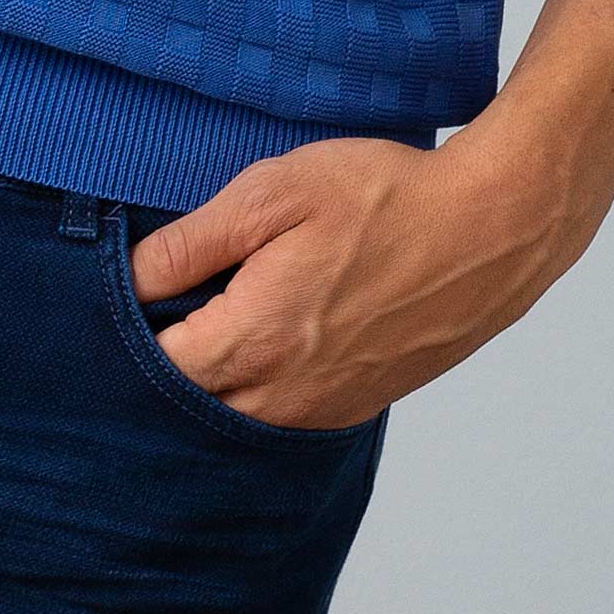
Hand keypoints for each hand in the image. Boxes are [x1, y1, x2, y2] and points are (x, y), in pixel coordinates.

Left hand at [124, 132, 567, 433]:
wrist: (488, 229)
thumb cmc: (382, 200)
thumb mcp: (275, 194)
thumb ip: (194, 242)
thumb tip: (130, 276)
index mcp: (254, 340)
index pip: (155, 368)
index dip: (126, 333)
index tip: (125, 296)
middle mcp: (284, 395)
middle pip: (190, 406)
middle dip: (167, 364)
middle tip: (166, 307)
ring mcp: (324, 409)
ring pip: (237, 419)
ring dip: (215, 382)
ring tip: (216, 318)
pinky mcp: (357, 405)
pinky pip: (284, 417)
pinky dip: (262, 390)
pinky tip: (270, 338)